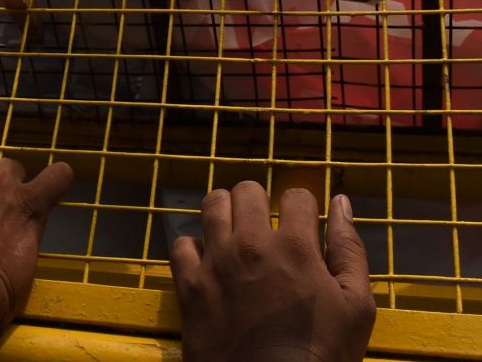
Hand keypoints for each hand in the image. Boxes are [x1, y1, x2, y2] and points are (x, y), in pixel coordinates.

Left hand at [170, 183, 375, 361]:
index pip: (297, 196)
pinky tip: (208, 263)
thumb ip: (349, 250)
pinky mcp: (190, 284)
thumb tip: (341, 202)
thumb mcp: (356, 308)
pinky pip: (182, 243)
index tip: (303, 224)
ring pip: (212, 205)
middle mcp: (251, 244)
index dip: (303, 207)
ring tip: (235, 232)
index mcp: (294, 247)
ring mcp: (216, 261)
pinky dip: (194, 248)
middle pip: (248, 191)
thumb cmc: (322, 355)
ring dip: (226, 212)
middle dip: (260, 202)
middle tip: (266, 225)